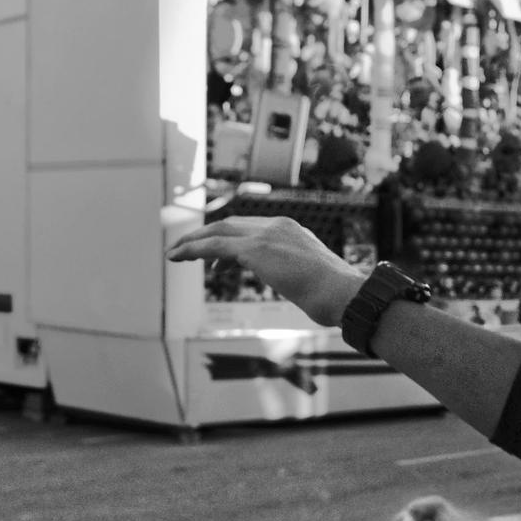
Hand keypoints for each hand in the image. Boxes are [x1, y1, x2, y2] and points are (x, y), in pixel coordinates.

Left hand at [167, 216, 364, 327]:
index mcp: (293, 230)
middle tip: (185, 249)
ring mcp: (267, 235)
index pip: (252, 230)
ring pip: (218, 231)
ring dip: (193, 242)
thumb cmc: (337, 296)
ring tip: (175, 254)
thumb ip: (298, 275)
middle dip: (205, 236)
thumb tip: (299, 288)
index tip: (216, 260)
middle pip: (230, 224)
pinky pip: (214, 246)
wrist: (346, 294)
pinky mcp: (256, 250)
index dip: (229, 241)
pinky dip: (192, 249)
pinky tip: (177, 256)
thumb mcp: (313, 279)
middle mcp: (278, 226)